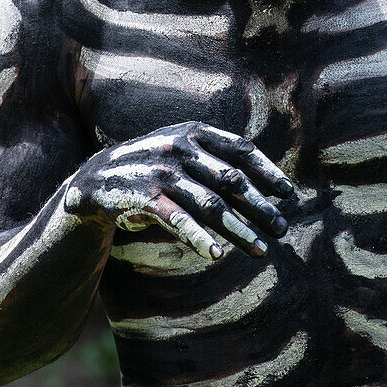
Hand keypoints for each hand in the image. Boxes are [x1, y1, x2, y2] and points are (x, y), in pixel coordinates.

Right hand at [64, 121, 293, 260]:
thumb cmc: (155, 168)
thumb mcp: (184, 152)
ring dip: (239, 229)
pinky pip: (179, 221)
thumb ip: (217, 161)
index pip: (241, 150)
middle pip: (232, 180)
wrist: (98, 179)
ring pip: (211, 205)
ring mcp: (163, 172)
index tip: (288, 194)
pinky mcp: (145, 198)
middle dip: (260, 207)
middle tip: (281, 229)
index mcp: (195, 132)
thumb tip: (266, 187)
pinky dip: (200, 239)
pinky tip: (218, 255)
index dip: (267, 172)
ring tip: (260, 250)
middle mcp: (181, 147)